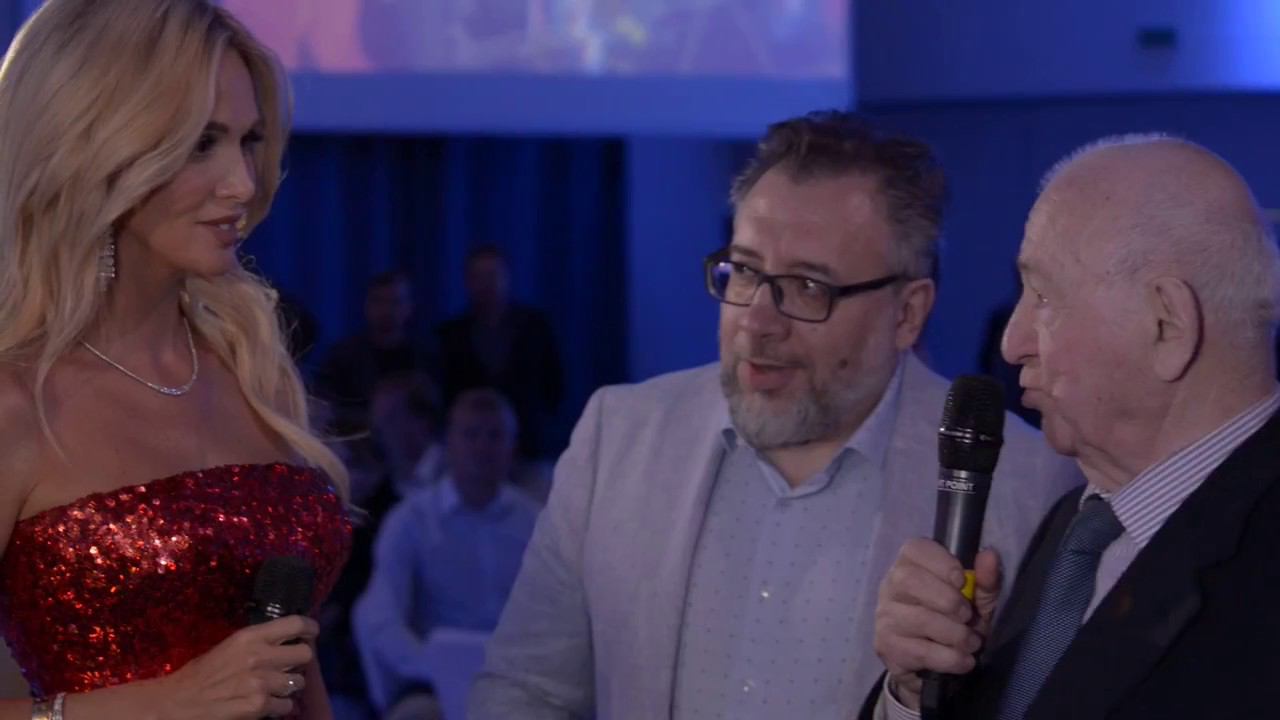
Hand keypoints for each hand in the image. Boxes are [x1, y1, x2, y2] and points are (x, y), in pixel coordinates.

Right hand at [150, 615, 316, 718]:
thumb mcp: (229, 648)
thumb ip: (257, 644)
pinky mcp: (259, 705)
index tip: (313, 632)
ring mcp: (261, 682)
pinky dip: (278, 708)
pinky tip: (263, 705)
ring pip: (298, 682)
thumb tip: (286, 641)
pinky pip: (287, 705)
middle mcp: (259, 656)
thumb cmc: (200, 675)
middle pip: (306, 654)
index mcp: (249, 637)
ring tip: (270, 689)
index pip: (295, 623)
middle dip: (300, 662)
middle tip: (288, 668)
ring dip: (288, 687)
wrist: (176, 704)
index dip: (310, 628)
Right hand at [873, 539, 1000, 709]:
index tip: (962, 581)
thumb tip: (990, 555)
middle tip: (967, 616)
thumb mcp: (976, 600)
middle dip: (947, 599)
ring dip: (955, 634)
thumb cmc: (954, 621)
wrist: (931, 667)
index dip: (942, 562)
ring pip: (919, 619)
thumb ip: (985, 579)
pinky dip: (950, 658)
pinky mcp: (886, 646)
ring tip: (971, 643)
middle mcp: (890, 586)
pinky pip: (920, 651)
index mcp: (910, 566)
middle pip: (909, 579)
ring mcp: (885, 616)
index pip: (915, 549)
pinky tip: (963, 660)